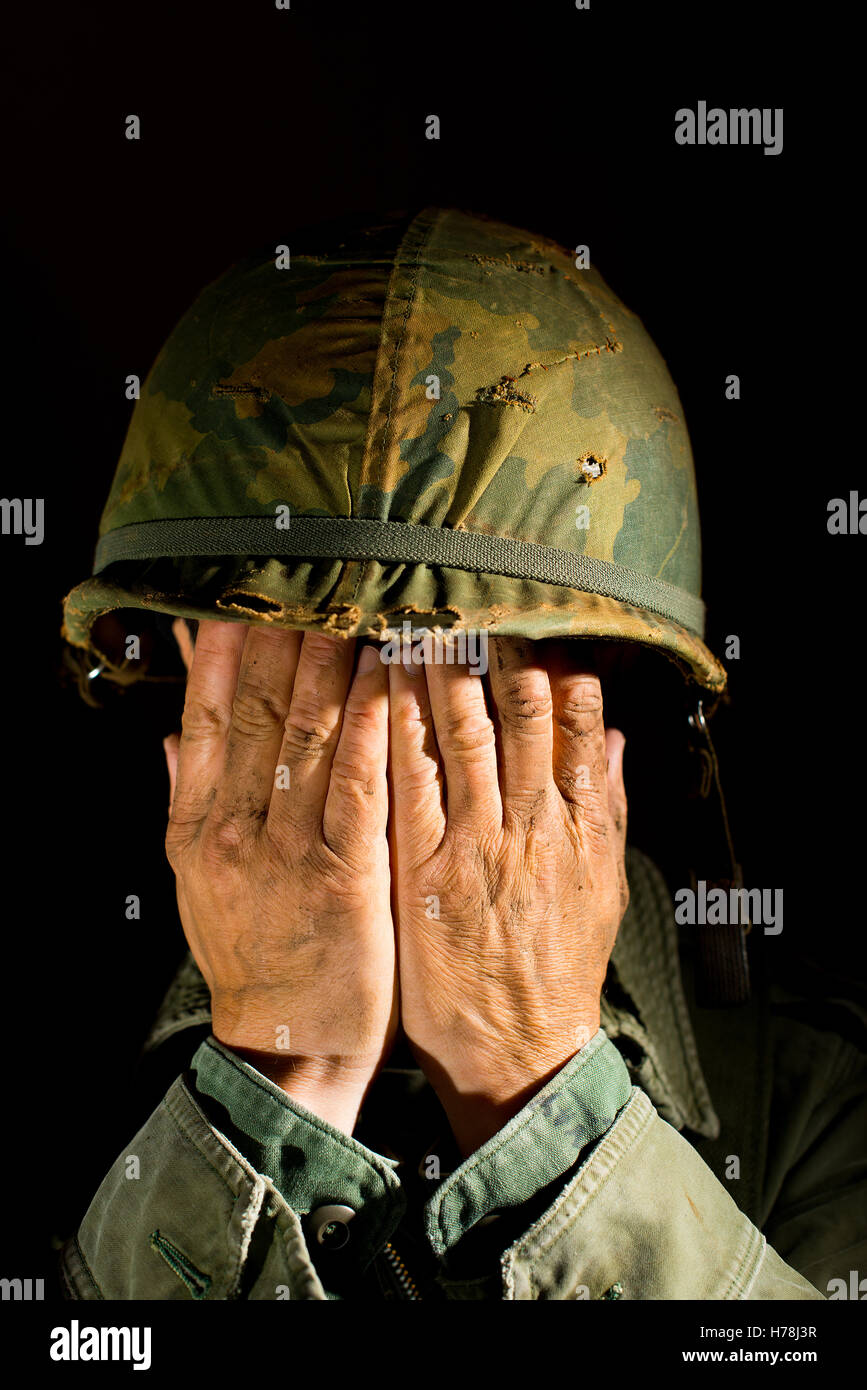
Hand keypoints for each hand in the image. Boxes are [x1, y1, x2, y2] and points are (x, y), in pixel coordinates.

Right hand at [163, 620, 396, 1133]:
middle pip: (257, 711)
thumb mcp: (201, 883)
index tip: (238, 598)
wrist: (290, 1043)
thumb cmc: (256, 957)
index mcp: (197, 826)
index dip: (222, 653)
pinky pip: (357, 780)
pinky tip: (384, 674)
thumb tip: (172, 734)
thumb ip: (187, 801)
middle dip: (281, 637)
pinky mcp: (345, 874)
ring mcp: (287, 850)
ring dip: (329, 661)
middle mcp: (233, 829)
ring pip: (307, 734)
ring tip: (350, 602)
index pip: (208, 719)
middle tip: (307, 576)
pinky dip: (368, 722)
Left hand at [387, 637, 627, 1155]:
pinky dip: (394, 729)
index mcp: (579, 824)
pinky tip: (376, 685)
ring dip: (440, 669)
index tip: (533, 618)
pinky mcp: (422, 871)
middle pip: (516, 711)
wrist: (518, 1051)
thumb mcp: (602, 886)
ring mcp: (475, 845)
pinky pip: (406, 783)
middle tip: (465, 592)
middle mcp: (531, 824)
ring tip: (419, 613)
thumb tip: (613, 735)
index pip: (574, 719)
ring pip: (460, 735)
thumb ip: (606, 807)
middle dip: (492, 647)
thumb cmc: (557, 968)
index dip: (554, 661)